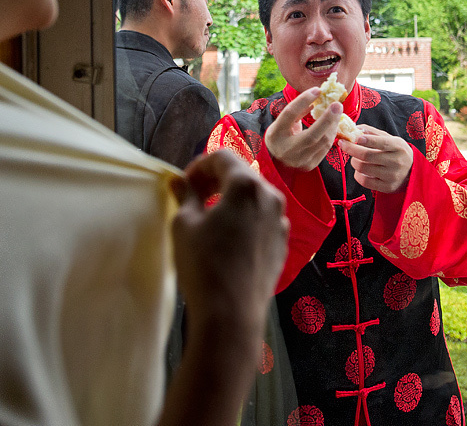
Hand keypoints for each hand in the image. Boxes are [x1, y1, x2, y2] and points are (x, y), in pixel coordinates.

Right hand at [160, 149, 288, 425]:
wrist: (232, 313)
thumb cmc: (204, 265)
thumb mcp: (184, 225)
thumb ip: (184, 195)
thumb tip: (178, 181)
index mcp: (247, 185)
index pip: (222, 157)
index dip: (199, 165)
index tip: (183, 184)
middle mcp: (272, 196)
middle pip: (242, 175)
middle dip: (217, 181)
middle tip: (193, 197)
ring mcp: (282, 220)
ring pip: (255, 198)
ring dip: (232, 200)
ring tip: (209, 219)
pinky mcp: (283, 243)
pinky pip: (263, 220)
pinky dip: (246, 219)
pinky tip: (228, 240)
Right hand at [264, 87, 341, 170]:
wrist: (276, 161)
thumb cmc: (281, 136)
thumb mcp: (283, 122)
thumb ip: (297, 111)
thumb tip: (316, 97)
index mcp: (275, 134)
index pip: (290, 114)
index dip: (304, 100)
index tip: (318, 90)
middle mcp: (286, 150)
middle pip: (312, 135)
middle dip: (328, 118)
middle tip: (337, 104)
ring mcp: (299, 160)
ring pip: (323, 142)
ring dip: (333, 125)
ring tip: (337, 113)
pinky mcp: (309, 165)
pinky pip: (326, 148)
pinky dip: (331, 134)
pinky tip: (334, 125)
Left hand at [338, 125, 413, 193]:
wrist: (412, 172)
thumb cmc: (397, 152)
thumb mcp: (391, 139)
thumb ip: (373, 133)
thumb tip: (355, 128)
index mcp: (398, 146)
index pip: (382, 142)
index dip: (367, 140)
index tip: (355, 137)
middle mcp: (396, 161)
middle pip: (367, 156)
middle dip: (351, 149)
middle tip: (344, 144)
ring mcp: (391, 176)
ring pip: (363, 168)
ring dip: (354, 161)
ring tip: (356, 158)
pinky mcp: (386, 187)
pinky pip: (364, 182)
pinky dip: (358, 174)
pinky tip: (361, 171)